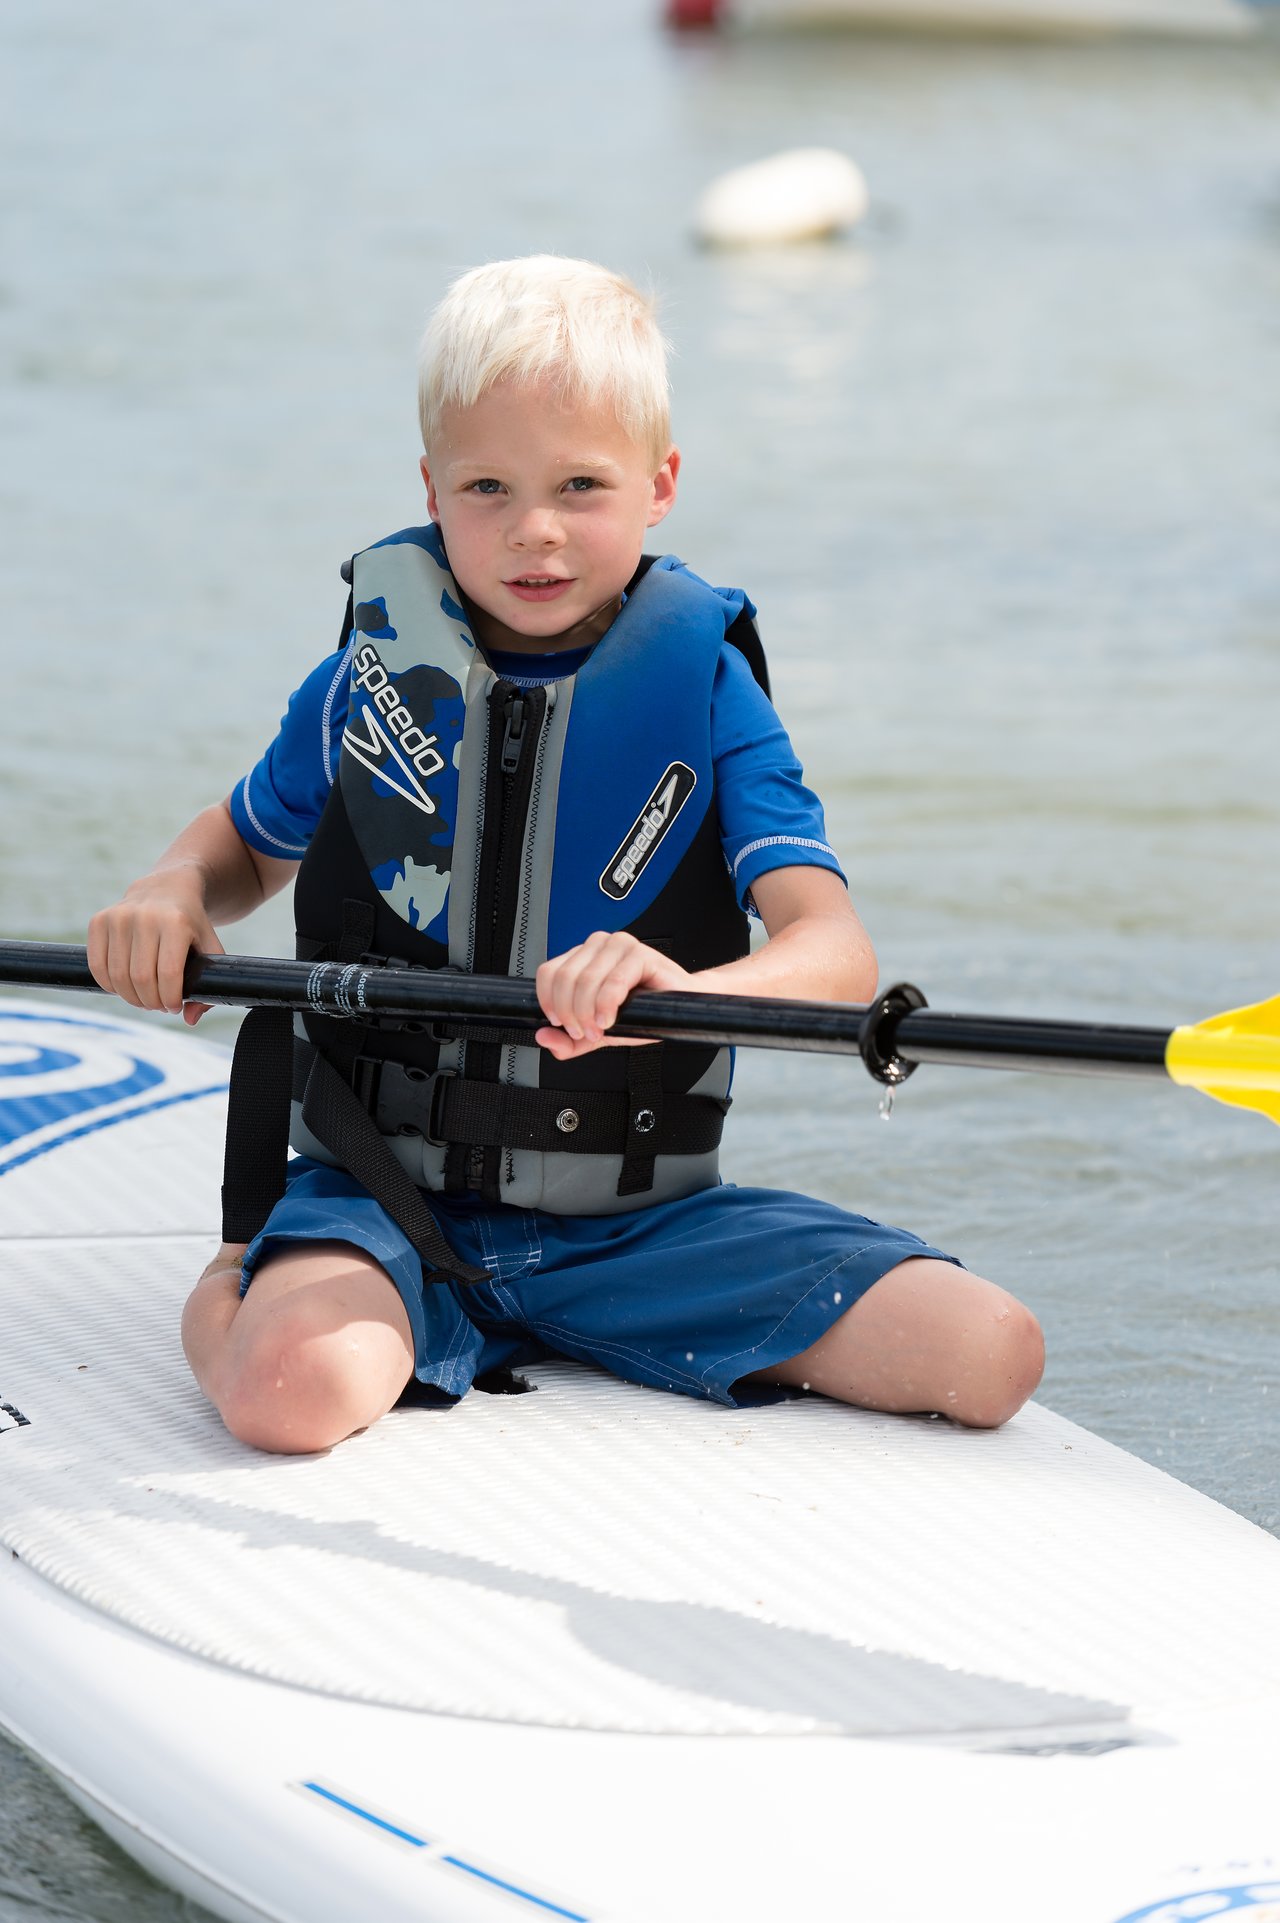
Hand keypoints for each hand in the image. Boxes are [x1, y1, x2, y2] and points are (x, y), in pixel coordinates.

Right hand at [87, 872, 224, 1024]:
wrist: (167, 888)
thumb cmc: (191, 925)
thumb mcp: (210, 949)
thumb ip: (208, 984)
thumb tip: (190, 1020)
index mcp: (176, 922)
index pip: (169, 974)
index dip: (171, 999)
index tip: (174, 1007)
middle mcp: (145, 916)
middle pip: (141, 979)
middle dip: (151, 1002)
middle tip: (159, 1005)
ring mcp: (118, 917)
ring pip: (118, 977)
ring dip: (131, 997)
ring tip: (144, 998)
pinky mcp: (99, 920)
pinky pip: (97, 966)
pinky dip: (109, 985)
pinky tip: (123, 987)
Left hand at [535, 932, 689, 1061]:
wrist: (680, 1010)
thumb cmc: (643, 1013)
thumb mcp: (598, 1032)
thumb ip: (569, 1040)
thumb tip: (543, 1037)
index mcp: (583, 957)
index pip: (548, 973)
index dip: (549, 1003)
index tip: (563, 1025)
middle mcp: (597, 946)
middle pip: (564, 978)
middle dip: (571, 1013)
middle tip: (584, 1032)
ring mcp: (619, 946)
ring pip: (586, 980)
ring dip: (588, 1013)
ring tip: (599, 1029)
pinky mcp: (640, 954)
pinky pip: (614, 981)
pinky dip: (607, 1005)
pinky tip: (611, 1019)